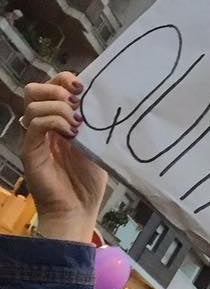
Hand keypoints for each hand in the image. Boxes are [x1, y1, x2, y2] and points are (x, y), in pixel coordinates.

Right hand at [20, 74, 106, 241]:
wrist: (79, 208)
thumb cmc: (88, 181)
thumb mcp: (97, 145)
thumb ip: (94, 123)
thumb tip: (100, 98)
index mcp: (58, 120)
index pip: (52, 87)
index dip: (64, 80)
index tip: (83, 88)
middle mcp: (43, 125)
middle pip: (34, 89)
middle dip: (56, 87)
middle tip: (76, 101)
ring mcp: (35, 137)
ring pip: (32, 103)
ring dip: (58, 107)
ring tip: (76, 124)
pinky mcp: (30, 150)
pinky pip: (34, 124)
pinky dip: (54, 121)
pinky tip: (70, 133)